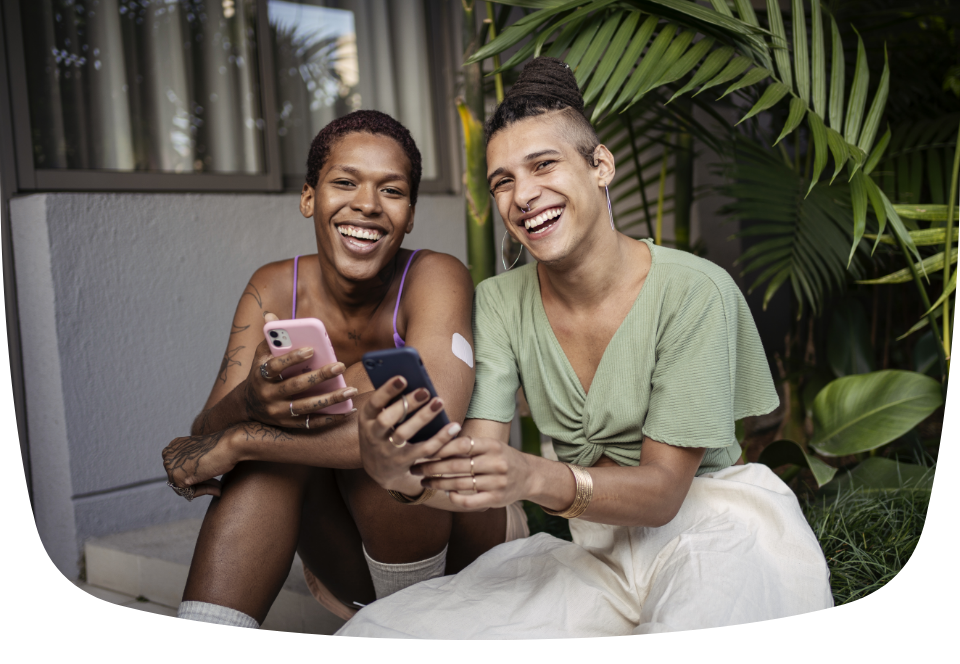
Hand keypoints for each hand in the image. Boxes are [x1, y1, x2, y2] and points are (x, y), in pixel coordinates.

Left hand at [162, 427, 239, 496]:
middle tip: (216, 485)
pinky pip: (189, 492)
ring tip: (218, 488)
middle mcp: (169, 454)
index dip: (195, 475)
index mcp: (174, 446)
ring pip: (184, 487)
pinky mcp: (177, 478)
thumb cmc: (221, 446)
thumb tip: (191, 477)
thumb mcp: (202, 452)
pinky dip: (203, 492)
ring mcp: (171, 466)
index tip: (210, 478)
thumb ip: (192, 461)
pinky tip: (216, 488)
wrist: (229, 445)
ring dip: (202, 488)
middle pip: (180, 478)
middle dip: (198, 483)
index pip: (180, 468)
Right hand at [242, 314, 356, 427]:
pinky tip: (348, 410)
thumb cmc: (261, 373)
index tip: (312, 349)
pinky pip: (312, 423)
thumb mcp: (260, 355)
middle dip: (320, 376)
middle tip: (340, 366)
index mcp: (261, 374)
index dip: (293, 358)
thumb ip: (270, 336)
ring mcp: (279, 412)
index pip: (276, 366)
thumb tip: (270, 314)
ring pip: (307, 407)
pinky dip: (331, 418)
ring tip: (351, 390)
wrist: (248, 405)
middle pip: (296, 386)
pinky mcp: (289, 425)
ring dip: (331, 399)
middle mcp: (268, 394)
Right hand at [358, 375, 462, 493]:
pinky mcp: (403, 461)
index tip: (403, 378)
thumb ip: (389, 403)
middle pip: (387, 419)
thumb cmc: (382, 434)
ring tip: (438, 402)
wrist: (378, 470)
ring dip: (422, 417)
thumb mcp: (376, 419)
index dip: (387, 390)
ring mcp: (387, 450)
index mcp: (367, 419)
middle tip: (425, 390)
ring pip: (404, 433)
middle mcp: (373, 435)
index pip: (374, 403)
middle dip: (406, 404)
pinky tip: (453, 426)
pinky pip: (423, 450)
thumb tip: (412, 380)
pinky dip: (440, 438)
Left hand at [412, 436, 536, 509]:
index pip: (463, 444)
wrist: (529, 476)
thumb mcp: (491, 445)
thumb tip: (437, 441)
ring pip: (459, 484)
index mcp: (493, 445)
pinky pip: (469, 501)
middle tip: (415, 468)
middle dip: (431, 467)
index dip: (441, 447)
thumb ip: (469, 445)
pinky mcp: (496, 499)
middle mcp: (496, 463)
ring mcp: (497, 482)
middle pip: (457, 465)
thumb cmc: (502, 457)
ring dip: (437, 484)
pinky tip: (447, 493)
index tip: (424, 450)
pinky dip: (454, 498)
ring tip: (424, 482)